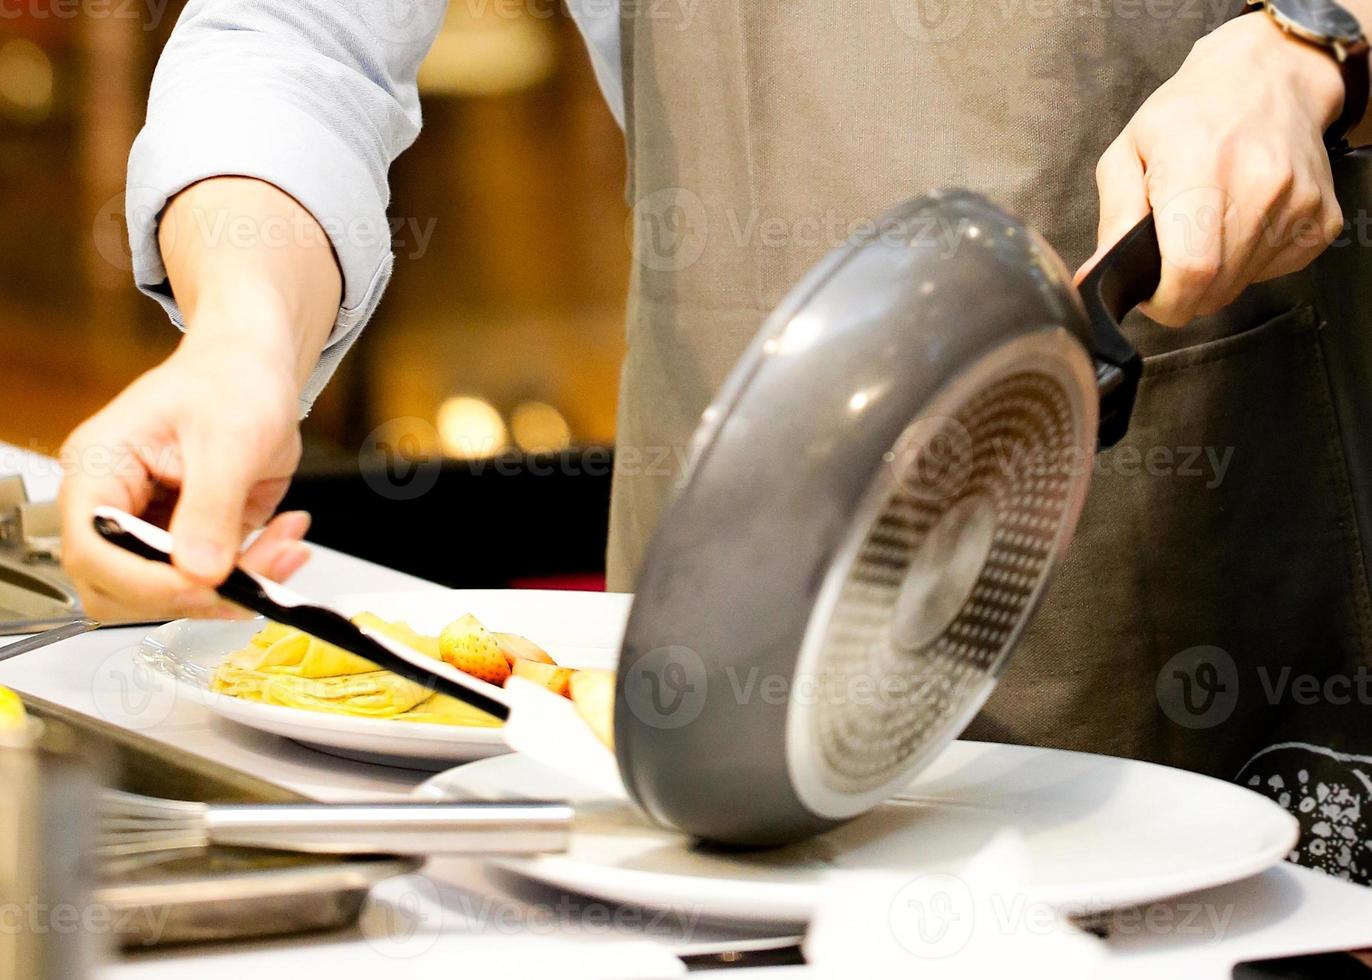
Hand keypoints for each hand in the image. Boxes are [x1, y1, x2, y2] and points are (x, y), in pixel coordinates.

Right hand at [60, 323, 309, 620]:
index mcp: (99, 469)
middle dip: (196, 593)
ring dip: (235, 587)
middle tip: (257, 577)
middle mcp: (114, 505)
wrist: (257, 369)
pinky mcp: (189, 540)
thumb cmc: (232, 380)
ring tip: (287, 546)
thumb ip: (211, 507)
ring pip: (174, 593)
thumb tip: (201, 572)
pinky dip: (255, 572)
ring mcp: (150, 527)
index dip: (146, 580)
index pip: (94, 550)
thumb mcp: (228, 438)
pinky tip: (286, 537)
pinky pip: (212, 581)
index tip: (207, 582)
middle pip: (125, 588)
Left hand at [1080, 13, 1348, 325]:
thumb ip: (1114, 219)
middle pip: (1215, 288)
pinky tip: (1240, 221)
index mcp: (1201, 168)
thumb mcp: (1128, 152)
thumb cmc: (1189, 114)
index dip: (1165, 301)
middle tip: (1171, 257)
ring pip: (1242, 284)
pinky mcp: (1322, 219)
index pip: (1191, 270)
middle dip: (1184, 291)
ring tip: (1207, 227)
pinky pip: (1274, 271)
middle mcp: (1260, 187)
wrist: (1268, 78)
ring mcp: (1298, 204)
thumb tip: (1096, 276)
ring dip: (1216, 275)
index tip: (1150, 295)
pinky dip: (1249, 262)